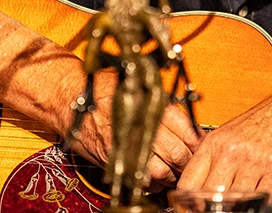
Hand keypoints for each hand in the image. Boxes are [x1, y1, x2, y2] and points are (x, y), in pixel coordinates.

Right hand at [66, 69, 201, 187]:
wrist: (70, 97)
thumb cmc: (103, 89)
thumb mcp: (139, 88)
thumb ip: (164, 106)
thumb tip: (190, 126)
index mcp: (153, 106)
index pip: (188, 132)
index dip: (198, 143)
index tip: (201, 147)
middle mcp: (143, 126)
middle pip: (179, 154)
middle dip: (187, 161)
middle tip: (190, 162)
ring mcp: (129, 146)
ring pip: (162, 171)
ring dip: (171, 174)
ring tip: (173, 171)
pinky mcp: (115, 161)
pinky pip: (140, 179)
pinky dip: (151, 182)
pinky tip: (154, 177)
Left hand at [176, 84, 271, 203]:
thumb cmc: (264, 122)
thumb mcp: (230, 135)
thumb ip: (214, 161)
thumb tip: (197, 190)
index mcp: (214, 143)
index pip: (189, 183)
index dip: (188, 202)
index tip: (194, 208)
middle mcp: (230, 152)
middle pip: (209, 196)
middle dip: (212, 208)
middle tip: (218, 210)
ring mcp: (252, 161)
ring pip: (234, 201)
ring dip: (237, 207)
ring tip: (240, 204)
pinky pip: (262, 198)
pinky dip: (260, 204)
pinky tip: (259, 199)